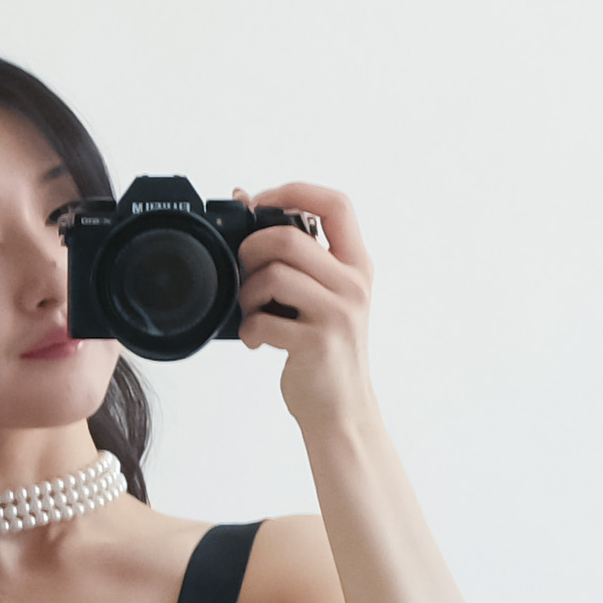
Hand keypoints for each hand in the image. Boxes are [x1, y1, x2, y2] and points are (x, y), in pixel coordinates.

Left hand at [231, 183, 376, 441]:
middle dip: (252, 250)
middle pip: (290, 238)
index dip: (295, 192)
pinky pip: (265, 320)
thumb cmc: (325, 349)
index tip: (262, 204)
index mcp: (357, 265)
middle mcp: (353, 284)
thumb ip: (296, 255)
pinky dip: (249, 329)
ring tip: (252, 311)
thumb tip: (244, 198)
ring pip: (274, 275)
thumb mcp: (323, 296)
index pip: (336, 204)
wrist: (341, 409)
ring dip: (247, 294)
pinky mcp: (317, 343)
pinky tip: (255, 339)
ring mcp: (338, 314)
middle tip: (245, 271)